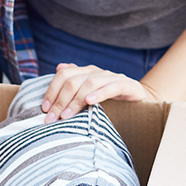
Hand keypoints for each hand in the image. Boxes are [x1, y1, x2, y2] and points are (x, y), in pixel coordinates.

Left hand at [41, 63, 159, 122]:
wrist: (140, 101)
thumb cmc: (110, 99)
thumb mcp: (89, 92)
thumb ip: (74, 81)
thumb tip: (59, 67)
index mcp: (86, 72)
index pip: (63, 76)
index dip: (52, 91)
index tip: (45, 109)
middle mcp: (97, 72)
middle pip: (73, 81)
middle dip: (60, 101)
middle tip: (53, 118)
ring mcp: (112, 77)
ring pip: (90, 83)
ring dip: (76, 100)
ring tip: (67, 115)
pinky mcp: (128, 85)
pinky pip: (112, 87)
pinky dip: (100, 93)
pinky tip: (90, 102)